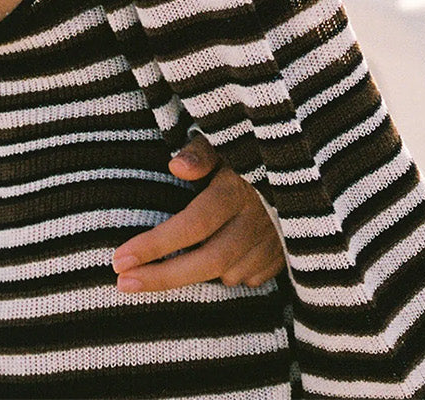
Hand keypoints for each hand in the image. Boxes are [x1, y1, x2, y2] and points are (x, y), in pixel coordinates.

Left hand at [111, 132, 284, 293]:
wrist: (305, 161)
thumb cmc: (249, 148)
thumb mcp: (226, 141)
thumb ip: (201, 152)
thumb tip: (175, 166)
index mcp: (239, 188)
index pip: (193, 224)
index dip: (155, 245)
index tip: (119, 260)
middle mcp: (258, 218)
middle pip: (207, 260)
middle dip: (162, 277)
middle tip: (123, 283)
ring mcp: (275, 240)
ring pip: (228, 273)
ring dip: (200, 271)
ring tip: (177, 257)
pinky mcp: (286, 254)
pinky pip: (249, 277)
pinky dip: (229, 272)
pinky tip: (220, 256)